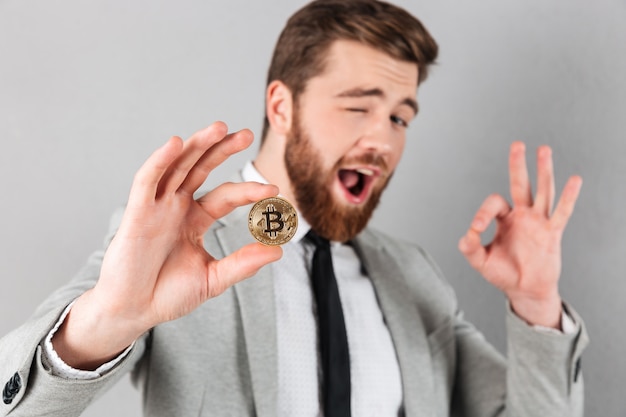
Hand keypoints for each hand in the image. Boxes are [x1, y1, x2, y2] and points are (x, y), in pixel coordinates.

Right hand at [53, 122, 281, 367]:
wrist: (133, 312)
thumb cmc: (167, 294)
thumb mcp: (213, 278)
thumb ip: (243, 263)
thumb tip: (278, 250)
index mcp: (195, 218)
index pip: (226, 196)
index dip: (248, 191)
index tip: (273, 191)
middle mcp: (177, 206)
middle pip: (201, 168)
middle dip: (222, 149)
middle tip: (246, 134)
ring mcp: (157, 207)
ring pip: (177, 166)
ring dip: (197, 145)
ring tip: (220, 128)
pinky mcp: (137, 213)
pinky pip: (147, 180)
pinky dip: (160, 161)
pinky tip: (176, 144)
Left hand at [458, 142, 581, 327]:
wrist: (525, 290)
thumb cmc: (503, 273)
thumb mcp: (480, 261)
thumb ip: (470, 248)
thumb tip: (466, 234)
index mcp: (504, 219)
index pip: (494, 203)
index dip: (482, 212)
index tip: (476, 228)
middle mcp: (521, 216)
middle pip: (520, 184)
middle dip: (518, 165)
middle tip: (517, 145)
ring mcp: (538, 222)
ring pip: (542, 192)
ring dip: (543, 171)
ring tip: (544, 149)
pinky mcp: (552, 233)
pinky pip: (561, 212)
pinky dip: (569, 197)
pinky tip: (575, 180)